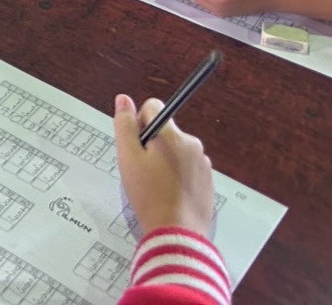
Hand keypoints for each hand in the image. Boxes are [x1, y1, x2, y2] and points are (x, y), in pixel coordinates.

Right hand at [113, 94, 213, 238]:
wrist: (178, 232)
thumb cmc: (149, 195)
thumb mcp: (128, 158)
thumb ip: (125, 125)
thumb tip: (123, 99)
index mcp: (172, 134)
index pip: (153, 107)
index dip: (139, 123)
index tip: (136, 146)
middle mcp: (191, 143)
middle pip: (165, 130)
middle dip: (152, 144)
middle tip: (142, 170)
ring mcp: (202, 162)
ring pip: (176, 150)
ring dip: (165, 160)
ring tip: (156, 185)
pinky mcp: (207, 180)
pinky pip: (188, 167)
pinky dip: (177, 175)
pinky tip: (169, 193)